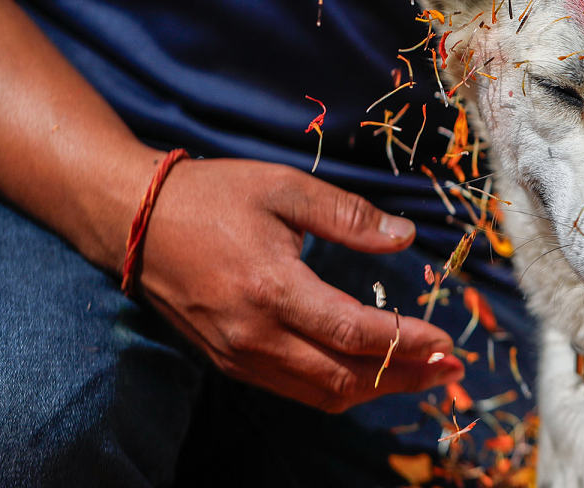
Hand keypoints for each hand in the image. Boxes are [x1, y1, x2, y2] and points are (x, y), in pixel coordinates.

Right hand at [136, 158, 462, 411]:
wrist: (134, 222)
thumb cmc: (213, 195)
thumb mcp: (284, 188)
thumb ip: (347, 215)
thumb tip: (404, 237)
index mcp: (272, 289)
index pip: (353, 333)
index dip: (406, 342)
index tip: (445, 342)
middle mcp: (255, 335)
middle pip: (344, 378)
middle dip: (405, 378)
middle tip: (449, 369)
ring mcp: (239, 356)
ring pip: (320, 394)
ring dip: (377, 390)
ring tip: (423, 375)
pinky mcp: (229, 362)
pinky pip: (294, 389)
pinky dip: (339, 387)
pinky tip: (370, 372)